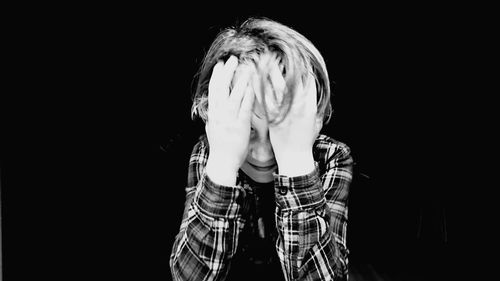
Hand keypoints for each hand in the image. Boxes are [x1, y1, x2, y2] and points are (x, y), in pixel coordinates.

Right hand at [205, 56, 254, 184]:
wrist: (223, 163)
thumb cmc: (220, 148)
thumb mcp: (213, 129)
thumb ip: (214, 117)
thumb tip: (213, 108)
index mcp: (213, 114)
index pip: (213, 91)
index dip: (217, 76)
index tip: (220, 65)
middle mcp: (219, 114)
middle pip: (222, 89)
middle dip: (227, 73)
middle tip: (232, 59)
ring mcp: (229, 120)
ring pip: (234, 95)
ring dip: (240, 80)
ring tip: (246, 68)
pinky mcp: (240, 126)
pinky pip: (245, 108)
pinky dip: (248, 96)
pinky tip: (252, 87)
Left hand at [255, 54, 320, 175]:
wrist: (295, 157)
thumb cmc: (305, 140)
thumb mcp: (314, 120)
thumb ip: (311, 104)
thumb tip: (310, 91)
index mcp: (309, 105)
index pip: (306, 80)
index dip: (299, 66)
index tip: (290, 55)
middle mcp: (298, 106)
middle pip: (290, 79)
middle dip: (280, 65)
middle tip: (271, 54)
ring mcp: (285, 112)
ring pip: (276, 87)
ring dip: (267, 73)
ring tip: (259, 61)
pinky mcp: (273, 118)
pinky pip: (264, 100)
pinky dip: (258, 89)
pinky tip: (251, 80)